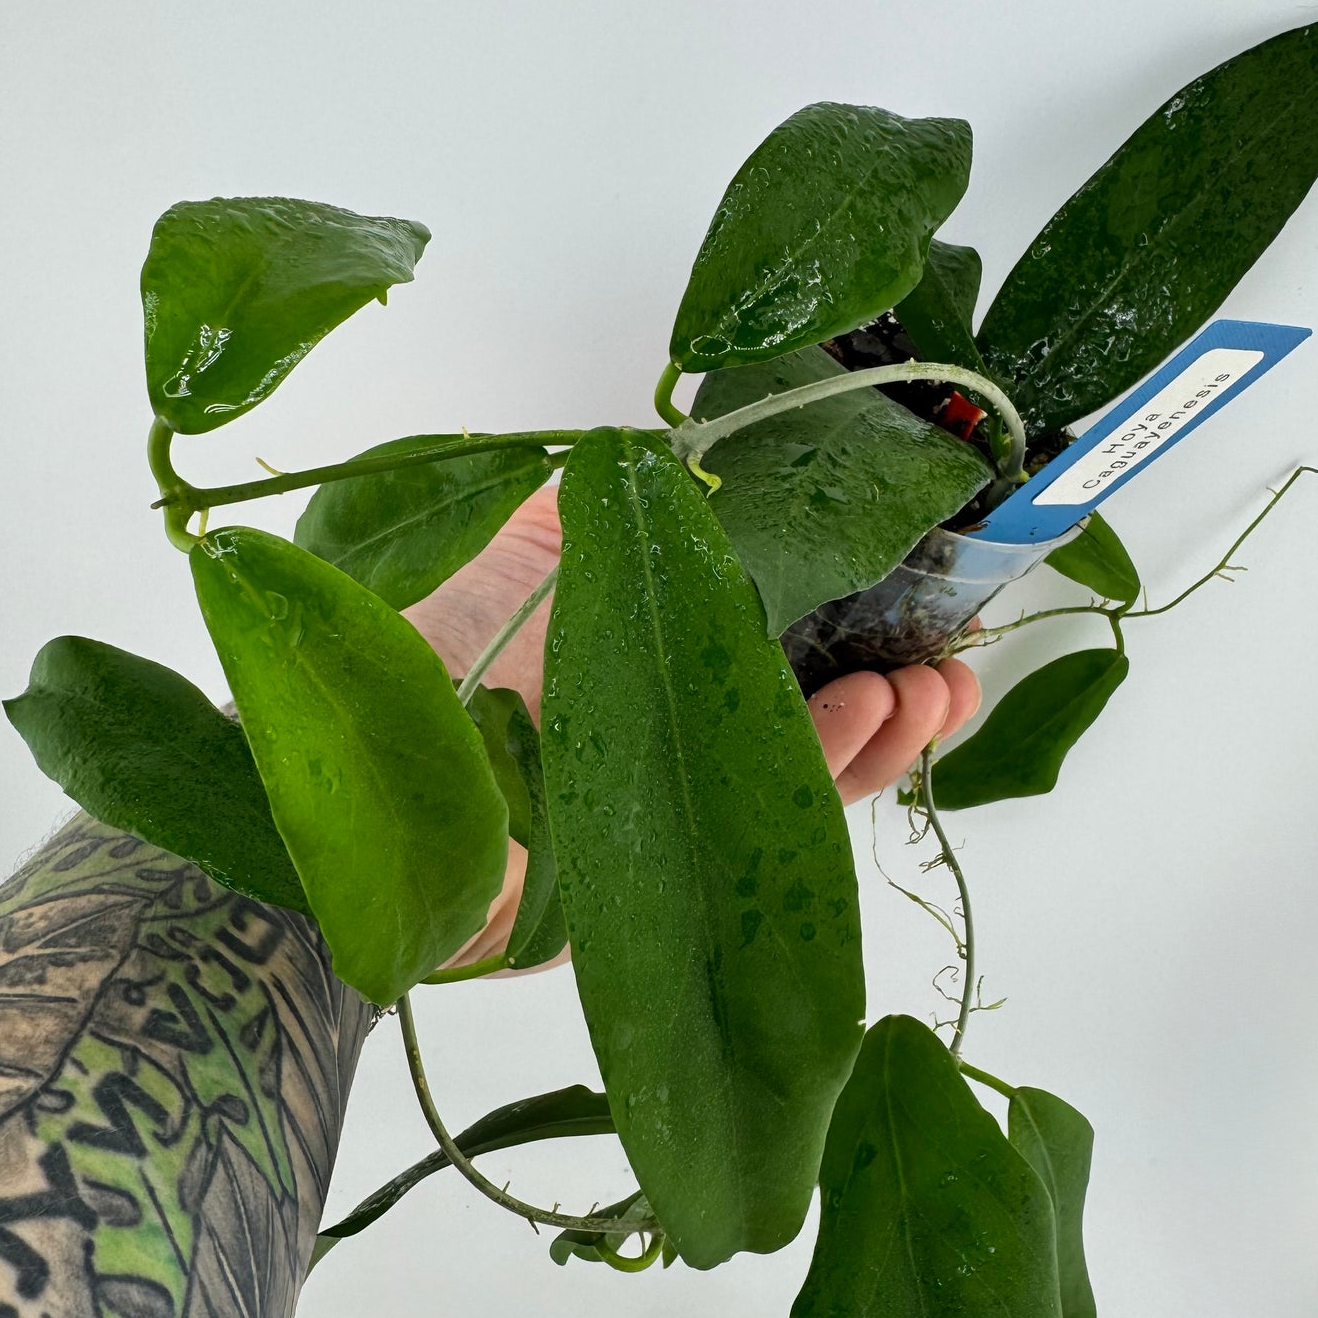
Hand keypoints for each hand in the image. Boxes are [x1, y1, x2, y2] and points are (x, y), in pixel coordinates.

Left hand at [403, 482, 980, 963]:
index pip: (752, 637)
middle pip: (790, 708)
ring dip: (881, 726)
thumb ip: (589, 516)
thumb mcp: (511, 554)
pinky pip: (768, 820)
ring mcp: (664, 802)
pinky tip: (879, 710)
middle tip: (948, 647)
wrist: (369, 793)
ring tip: (936, 686)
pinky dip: (832, 766)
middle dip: (881, 679)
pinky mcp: (668, 870)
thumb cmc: (428, 656)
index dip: (833, 613)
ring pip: (796, 769)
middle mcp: (653, 731)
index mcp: (626, 660)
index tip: (901, 577)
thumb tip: (662, 447)